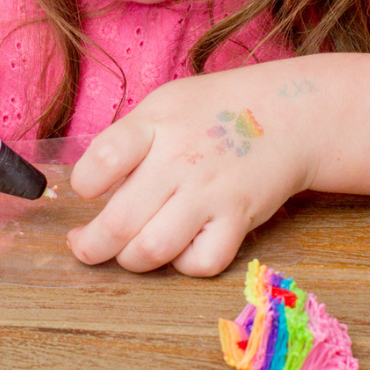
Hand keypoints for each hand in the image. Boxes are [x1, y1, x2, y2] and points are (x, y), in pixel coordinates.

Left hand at [66, 68, 318, 276]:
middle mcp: (180, 160)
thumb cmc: (212, 109)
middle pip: (121, 220)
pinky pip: (201, 262)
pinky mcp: (239, 220)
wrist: (287, 115)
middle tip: (83, 245)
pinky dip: (182, 265)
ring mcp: (211, 193)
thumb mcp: (163, 105)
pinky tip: (176, 249)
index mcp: (155, 124)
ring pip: (154, 249)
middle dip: (91, 245)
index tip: (84, 189)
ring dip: (129, 260)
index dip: (83, 182)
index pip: (104, 158)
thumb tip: (93, 186)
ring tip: (124, 251)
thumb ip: (129, 140)